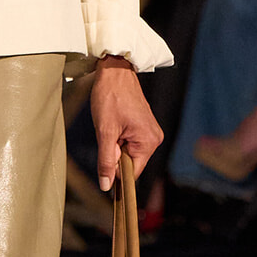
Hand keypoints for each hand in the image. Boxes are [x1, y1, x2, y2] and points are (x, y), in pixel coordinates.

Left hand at [90, 57, 162, 190]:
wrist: (115, 71)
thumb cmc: (111, 96)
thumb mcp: (105, 131)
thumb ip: (106, 161)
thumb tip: (106, 185)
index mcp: (148, 142)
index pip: (132, 173)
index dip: (115, 173)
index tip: (102, 167)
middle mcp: (154, 138)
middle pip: (130, 163)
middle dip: (114, 154)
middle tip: (107, 134)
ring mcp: (150, 132)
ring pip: (127, 152)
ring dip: (115, 145)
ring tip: (110, 125)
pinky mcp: (144, 126)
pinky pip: (129, 142)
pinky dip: (118, 137)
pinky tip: (114, 123)